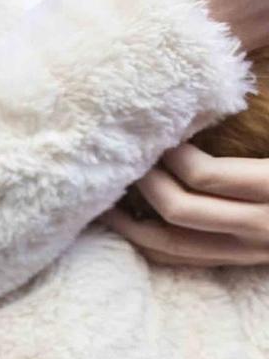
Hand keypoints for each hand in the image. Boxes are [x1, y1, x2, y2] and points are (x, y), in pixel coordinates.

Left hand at [104, 145, 268, 265]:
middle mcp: (259, 224)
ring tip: (106, 204)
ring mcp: (248, 250)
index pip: (205, 176)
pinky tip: (130, 228)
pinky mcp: (241, 261)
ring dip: (132, 226)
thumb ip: (261, 129)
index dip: (174, 156)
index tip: (161, 136)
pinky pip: (184, 259)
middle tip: (129, 161)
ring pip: (174, 244)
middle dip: (148, 184)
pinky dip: (150, 244)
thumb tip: (221, 96)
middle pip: (180, 211)